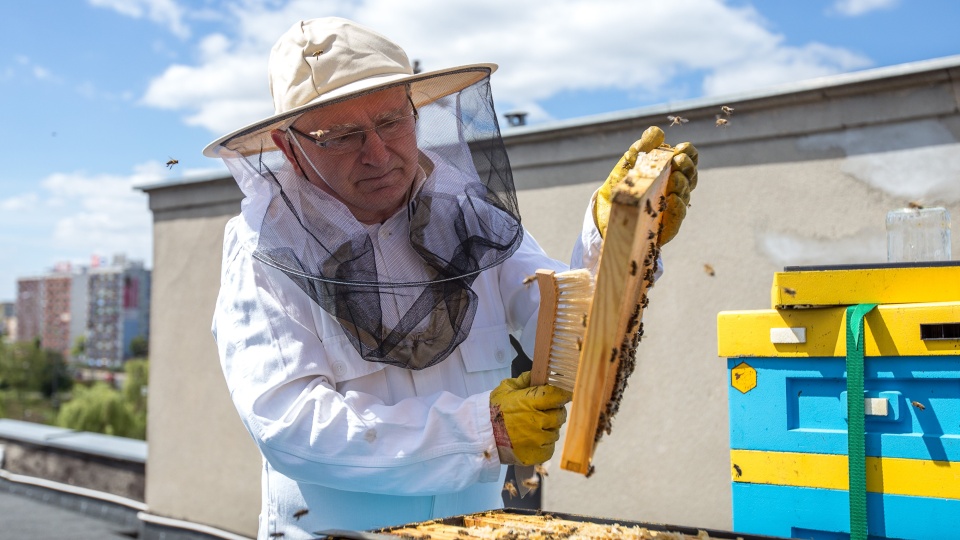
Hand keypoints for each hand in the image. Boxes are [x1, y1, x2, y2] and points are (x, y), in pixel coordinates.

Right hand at [489, 371, 571, 465]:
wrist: (481, 435)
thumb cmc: (494, 410)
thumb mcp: (506, 389)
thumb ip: (526, 380)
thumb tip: (542, 374)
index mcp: (530, 402)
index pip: (557, 396)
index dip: (564, 394)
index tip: (565, 394)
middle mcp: (536, 421)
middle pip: (560, 415)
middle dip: (555, 412)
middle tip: (544, 412)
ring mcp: (537, 440)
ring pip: (555, 432)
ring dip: (548, 429)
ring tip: (534, 427)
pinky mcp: (536, 455)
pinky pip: (550, 447)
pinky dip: (544, 444)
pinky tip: (533, 439)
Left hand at [593, 126, 698, 244]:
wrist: (605, 214)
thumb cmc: (622, 187)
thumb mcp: (628, 164)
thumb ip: (642, 147)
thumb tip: (657, 133)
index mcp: (669, 171)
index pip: (688, 160)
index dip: (688, 153)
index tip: (681, 149)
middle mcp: (675, 189)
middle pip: (690, 177)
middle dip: (686, 168)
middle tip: (678, 161)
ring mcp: (672, 208)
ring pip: (685, 196)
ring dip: (682, 185)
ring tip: (674, 179)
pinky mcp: (667, 227)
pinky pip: (677, 218)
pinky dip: (678, 207)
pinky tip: (674, 199)